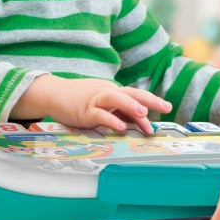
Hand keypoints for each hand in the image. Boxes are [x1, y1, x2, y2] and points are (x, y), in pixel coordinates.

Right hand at [12, 75, 170, 135]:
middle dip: (149, 99)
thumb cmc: (79, 100)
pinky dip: (110, 120)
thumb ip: (119, 112)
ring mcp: (95, 101)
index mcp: (112, 91)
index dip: (151, 101)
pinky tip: (120, 127)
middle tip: (165, 106)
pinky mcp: (84, 111)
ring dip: (130, 105)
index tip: (166, 107)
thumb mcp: (102, 104)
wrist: (53, 93)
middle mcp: (106, 93)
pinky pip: (99, 115)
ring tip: (143, 113)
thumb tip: (138, 122)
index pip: (135, 95)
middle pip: (130, 92)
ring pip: (115, 99)